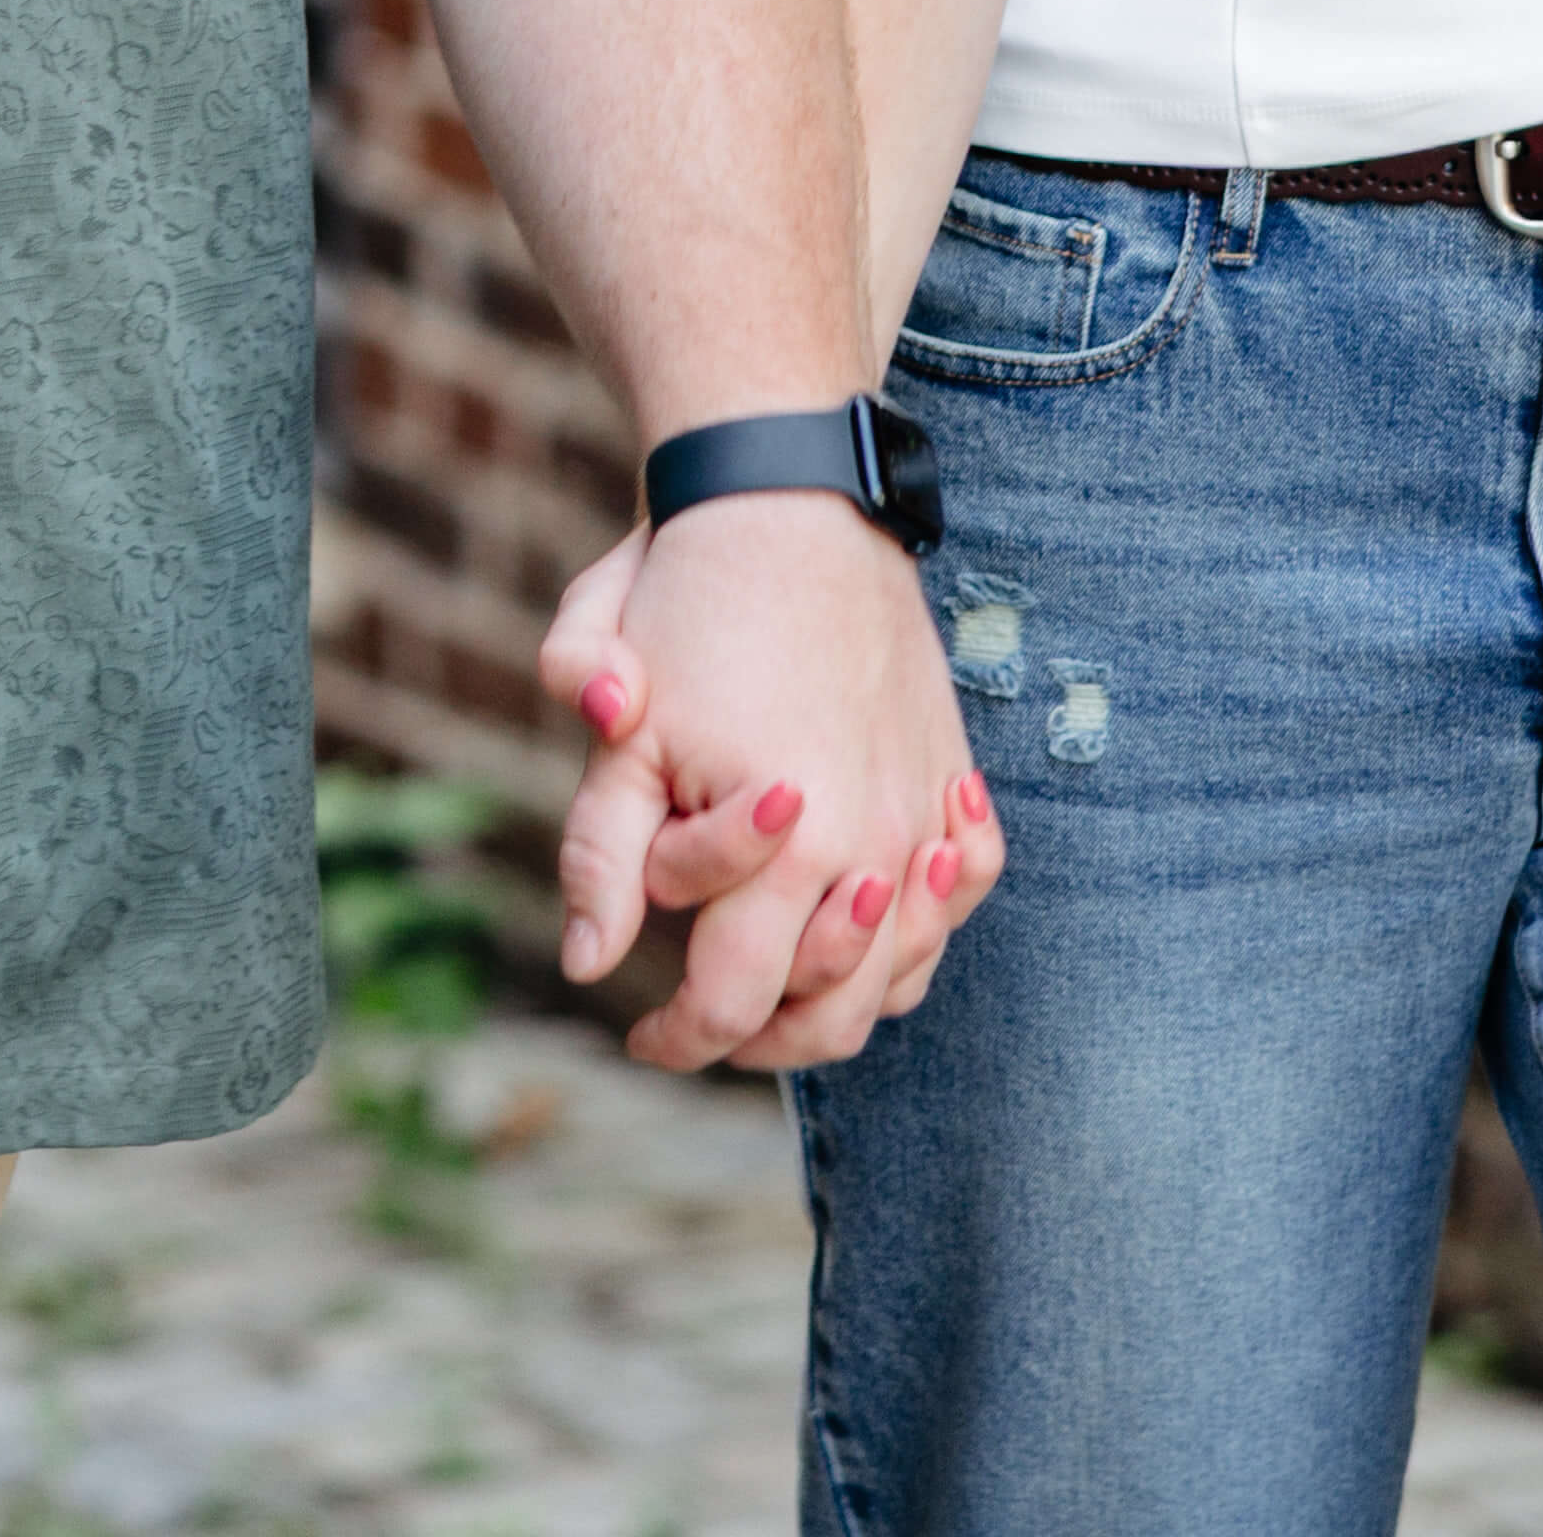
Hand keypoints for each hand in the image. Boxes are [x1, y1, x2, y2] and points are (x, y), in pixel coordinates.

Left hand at [529, 496, 997, 1073]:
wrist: (789, 502)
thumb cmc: (687, 610)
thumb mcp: (623, 733)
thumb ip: (602, 856)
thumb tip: (588, 965)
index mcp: (785, 846)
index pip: (733, 1003)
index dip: (679, 1038)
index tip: (642, 1034)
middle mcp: (873, 848)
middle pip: (828, 1017)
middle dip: (755, 1040)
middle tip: (697, 1025)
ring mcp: (925, 818)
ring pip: (898, 978)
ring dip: (836, 1001)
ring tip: (773, 984)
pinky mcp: (951, 780)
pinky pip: (954, 903)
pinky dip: (918, 934)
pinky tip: (869, 916)